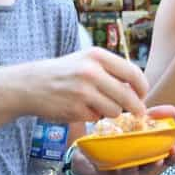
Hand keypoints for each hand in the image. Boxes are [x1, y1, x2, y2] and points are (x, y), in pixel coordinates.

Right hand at [14, 47, 148, 122]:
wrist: (31, 84)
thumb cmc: (64, 72)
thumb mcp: (86, 60)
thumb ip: (111, 70)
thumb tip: (138, 88)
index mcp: (97, 55)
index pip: (133, 73)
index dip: (142, 87)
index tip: (143, 95)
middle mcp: (91, 72)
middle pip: (127, 96)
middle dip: (136, 107)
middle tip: (137, 112)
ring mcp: (83, 91)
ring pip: (114, 110)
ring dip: (111, 112)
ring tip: (98, 105)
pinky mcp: (75, 109)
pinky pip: (96, 119)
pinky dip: (93, 117)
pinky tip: (81, 108)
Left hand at [71, 105, 174, 174]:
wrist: (91, 144)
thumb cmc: (120, 135)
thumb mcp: (137, 122)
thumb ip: (154, 116)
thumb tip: (172, 109)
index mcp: (149, 157)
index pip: (167, 160)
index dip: (173, 157)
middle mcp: (138, 168)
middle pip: (150, 171)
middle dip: (156, 165)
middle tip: (160, 158)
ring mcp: (122, 172)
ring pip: (131, 174)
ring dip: (134, 169)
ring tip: (133, 163)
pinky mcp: (104, 172)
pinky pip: (110, 172)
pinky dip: (114, 167)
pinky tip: (113, 158)